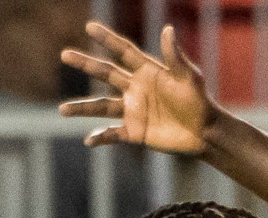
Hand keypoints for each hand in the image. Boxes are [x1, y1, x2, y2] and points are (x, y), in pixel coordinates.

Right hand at [60, 20, 210, 155]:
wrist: (205, 132)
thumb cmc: (199, 101)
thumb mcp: (188, 77)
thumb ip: (175, 56)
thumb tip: (167, 29)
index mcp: (146, 72)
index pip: (123, 51)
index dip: (107, 39)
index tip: (89, 27)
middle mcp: (135, 89)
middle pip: (105, 74)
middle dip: (85, 64)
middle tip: (64, 55)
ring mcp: (132, 110)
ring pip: (101, 107)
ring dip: (82, 108)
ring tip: (62, 110)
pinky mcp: (134, 131)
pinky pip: (113, 134)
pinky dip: (100, 137)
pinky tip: (88, 140)